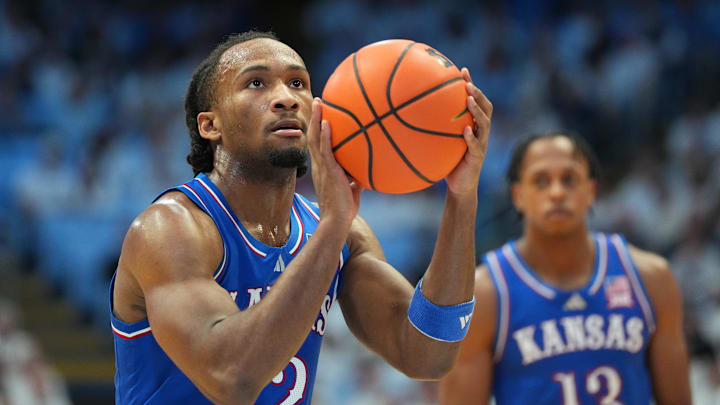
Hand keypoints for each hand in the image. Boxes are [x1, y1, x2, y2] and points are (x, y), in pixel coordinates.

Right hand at [308, 98, 363, 227]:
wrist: (337, 221)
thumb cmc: (344, 210)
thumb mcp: (352, 192)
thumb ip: (357, 181)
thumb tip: (366, 176)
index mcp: (323, 169)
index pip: (317, 145)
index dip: (317, 130)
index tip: (320, 116)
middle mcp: (319, 165)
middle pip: (313, 136)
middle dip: (314, 117)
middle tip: (317, 101)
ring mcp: (322, 167)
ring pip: (315, 138)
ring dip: (316, 119)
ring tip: (319, 102)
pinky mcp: (329, 171)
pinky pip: (325, 150)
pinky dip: (324, 135)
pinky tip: (325, 122)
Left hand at [445, 68, 491, 196]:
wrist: (459, 187)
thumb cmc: (448, 163)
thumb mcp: (441, 143)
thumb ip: (434, 129)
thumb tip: (408, 114)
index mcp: (474, 126)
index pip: (477, 101)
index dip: (472, 85)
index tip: (462, 70)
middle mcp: (481, 133)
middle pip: (486, 108)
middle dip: (478, 94)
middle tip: (467, 83)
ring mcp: (481, 144)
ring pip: (484, 124)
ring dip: (476, 110)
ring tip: (469, 99)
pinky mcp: (477, 158)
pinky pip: (475, 145)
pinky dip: (471, 137)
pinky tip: (465, 130)